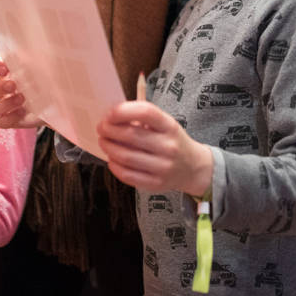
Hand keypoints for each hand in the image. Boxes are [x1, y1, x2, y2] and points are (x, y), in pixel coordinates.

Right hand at [0, 55, 43, 128]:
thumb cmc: (49, 80)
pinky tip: (22, 113)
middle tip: (14, 85)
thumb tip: (39, 48)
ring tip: (22, 100)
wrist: (60, 102)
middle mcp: (5, 89)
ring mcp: (8, 105)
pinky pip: (1, 122)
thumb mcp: (45, 67)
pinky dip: (9, 118)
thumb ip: (38, 58)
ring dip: (6, 104)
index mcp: (9, 72)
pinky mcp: (13, 119)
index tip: (5, 68)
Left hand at [97, 101, 212, 196]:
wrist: (193, 168)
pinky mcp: (156, 184)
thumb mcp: (165, 124)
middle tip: (101, 128)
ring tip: (104, 142)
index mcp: (170, 126)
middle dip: (109, 130)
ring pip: (126, 156)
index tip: (109, 114)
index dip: (122, 111)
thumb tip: (111, 116)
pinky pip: (127, 175)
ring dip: (108, 147)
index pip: (145, 112)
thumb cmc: (171, 140)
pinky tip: (112, 159)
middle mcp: (168, 146)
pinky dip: (114, 166)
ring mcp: (163, 167)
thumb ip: (142, 118)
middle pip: (131, 135)